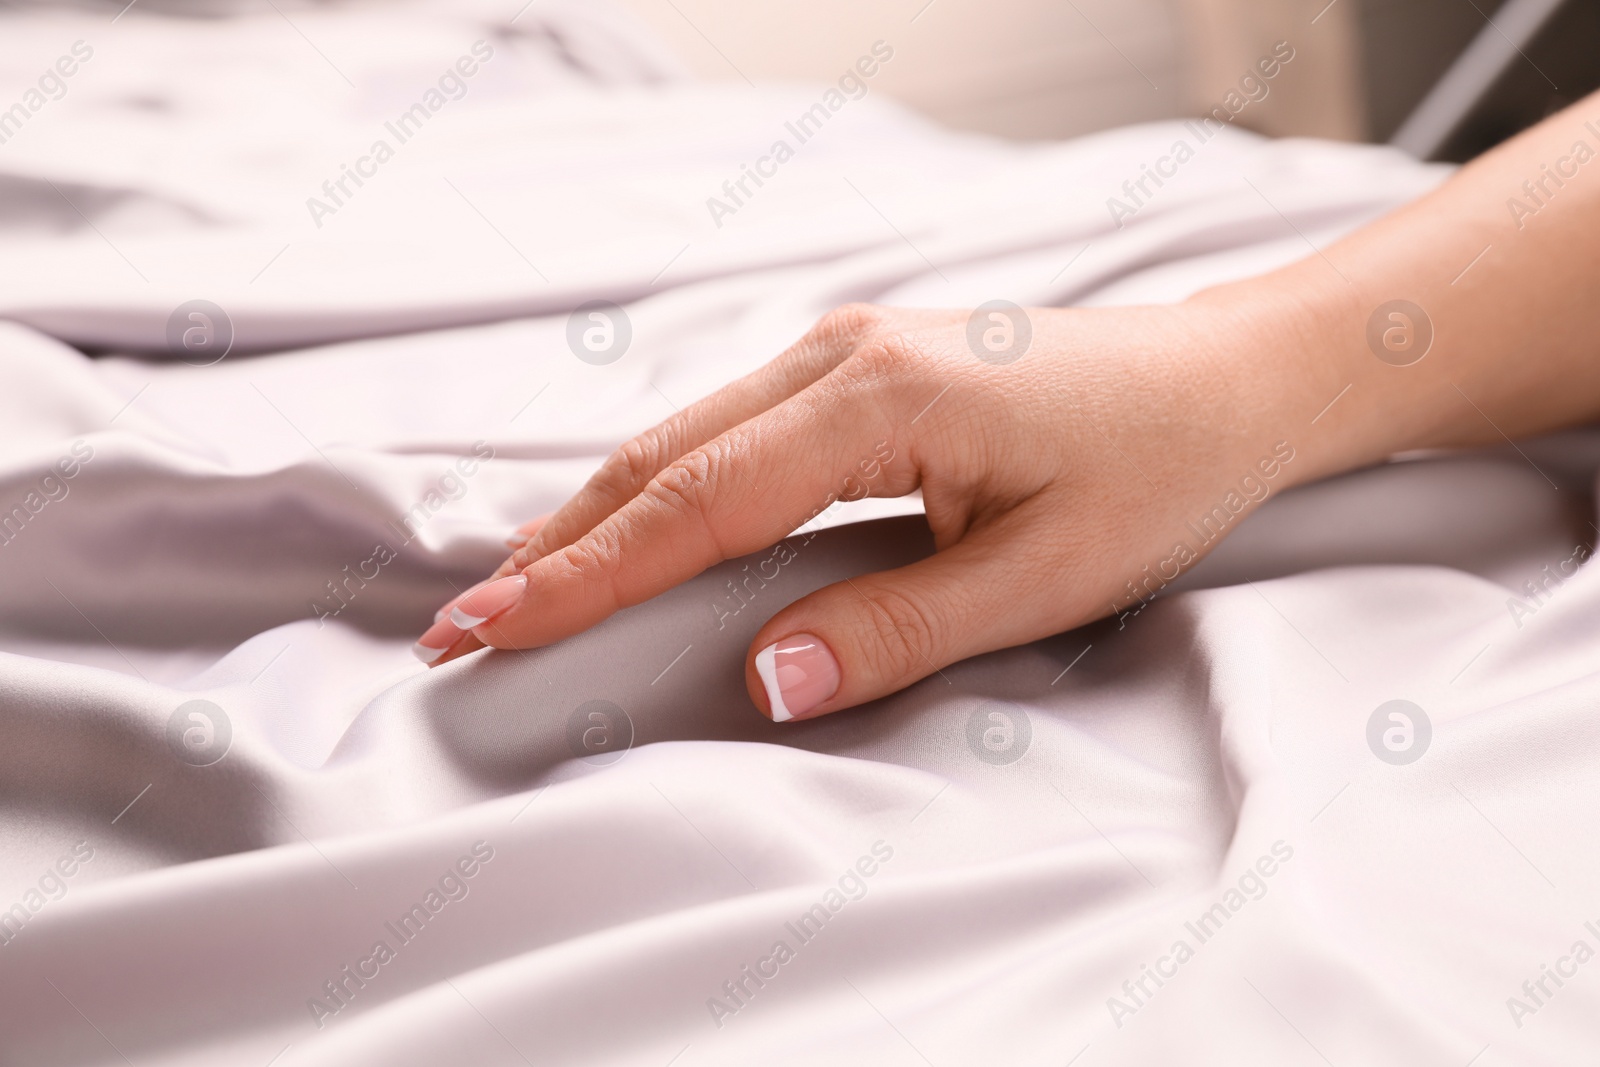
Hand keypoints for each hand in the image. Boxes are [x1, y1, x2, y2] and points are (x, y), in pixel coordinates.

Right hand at [413, 295, 1314, 720]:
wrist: (1223, 380)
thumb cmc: (1152, 467)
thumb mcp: (1041, 574)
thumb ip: (894, 630)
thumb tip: (765, 685)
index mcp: (876, 398)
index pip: (694, 505)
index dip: (585, 577)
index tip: (491, 628)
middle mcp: (839, 354)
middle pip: (658, 460)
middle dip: (554, 548)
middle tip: (463, 625)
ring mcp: (842, 348)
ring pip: (681, 438)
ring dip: (594, 516)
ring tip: (517, 589)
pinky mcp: (855, 364)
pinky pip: (724, 428)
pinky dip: (656, 486)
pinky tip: (623, 529)